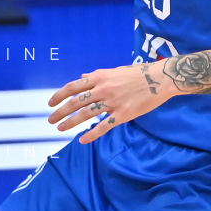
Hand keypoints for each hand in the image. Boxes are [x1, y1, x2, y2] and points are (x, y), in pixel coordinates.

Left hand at [48, 63, 172, 143]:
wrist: (160, 79)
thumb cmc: (138, 73)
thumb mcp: (115, 70)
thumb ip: (97, 75)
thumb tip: (82, 77)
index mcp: (100, 77)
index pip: (73, 87)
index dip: (59, 95)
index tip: (50, 103)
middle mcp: (103, 89)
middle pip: (76, 102)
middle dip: (60, 112)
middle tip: (51, 120)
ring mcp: (112, 102)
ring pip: (86, 114)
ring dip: (71, 122)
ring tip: (60, 129)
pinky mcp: (123, 114)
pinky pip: (104, 126)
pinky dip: (92, 134)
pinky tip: (82, 140)